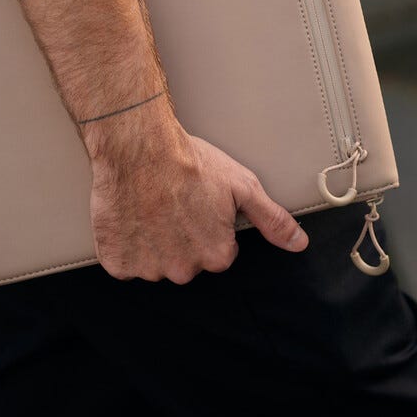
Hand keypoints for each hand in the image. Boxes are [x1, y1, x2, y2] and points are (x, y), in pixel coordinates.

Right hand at [88, 120, 308, 283]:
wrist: (140, 147)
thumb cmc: (191, 163)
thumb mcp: (243, 187)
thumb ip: (273, 220)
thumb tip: (298, 243)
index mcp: (217, 255)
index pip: (219, 252)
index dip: (209, 226)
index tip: (198, 204)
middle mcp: (184, 270)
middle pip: (186, 261)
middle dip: (182, 238)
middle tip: (175, 204)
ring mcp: (149, 269)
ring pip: (154, 262)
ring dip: (153, 242)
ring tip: (151, 206)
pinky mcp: (117, 262)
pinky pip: (123, 262)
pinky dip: (125, 244)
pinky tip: (131, 217)